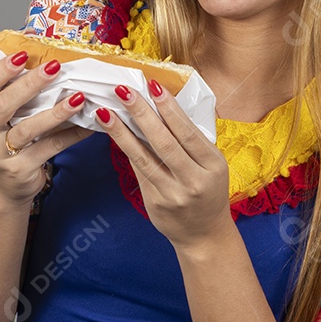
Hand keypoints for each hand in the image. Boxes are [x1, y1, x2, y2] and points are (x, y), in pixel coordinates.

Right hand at [0, 51, 92, 206]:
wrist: (5, 186)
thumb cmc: (7, 143)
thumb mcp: (2, 119)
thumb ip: (14, 96)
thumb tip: (47, 63)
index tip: (21, 55)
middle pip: (3, 106)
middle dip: (30, 84)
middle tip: (54, 67)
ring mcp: (0, 154)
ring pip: (28, 129)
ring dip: (55, 112)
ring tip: (77, 98)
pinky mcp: (20, 170)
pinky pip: (50, 148)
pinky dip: (70, 135)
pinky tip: (87, 126)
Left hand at [95, 80, 232, 249]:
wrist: (204, 235)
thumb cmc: (209, 191)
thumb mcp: (214, 165)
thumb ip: (194, 141)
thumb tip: (168, 105)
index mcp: (214, 166)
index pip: (188, 133)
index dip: (170, 109)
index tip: (153, 86)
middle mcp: (194, 181)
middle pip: (164, 143)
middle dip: (142, 114)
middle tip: (124, 91)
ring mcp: (173, 194)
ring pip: (144, 158)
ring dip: (122, 132)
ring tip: (106, 112)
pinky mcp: (155, 203)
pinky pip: (138, 171)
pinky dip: (125, 149)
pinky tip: (113, 132)